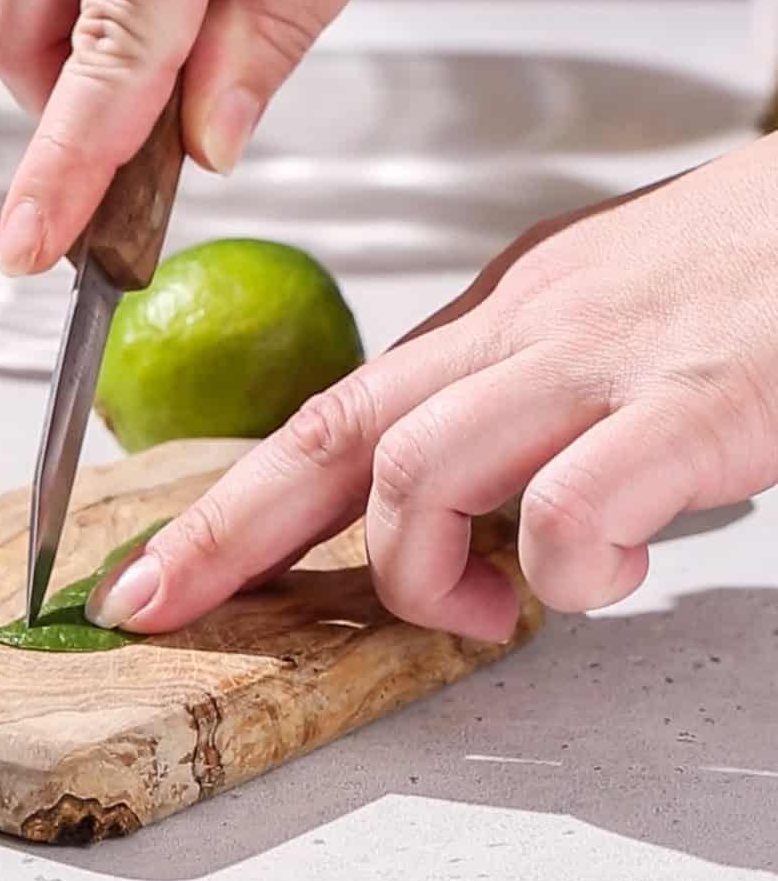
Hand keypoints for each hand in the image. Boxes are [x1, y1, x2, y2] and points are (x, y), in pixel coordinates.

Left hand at [85, 140, 777, 638]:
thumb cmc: (755, 266)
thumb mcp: (612, 315)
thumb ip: (529, 391)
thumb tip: (468, 502)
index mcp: (507, 310)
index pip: (340, 403)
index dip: (237, 492)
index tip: (165, 563)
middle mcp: (529, 326)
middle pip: (340, 429)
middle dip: (232, 527)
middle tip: (162, 602)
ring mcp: (604, 361)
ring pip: (423, 467)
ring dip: (422, 572)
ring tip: (484, 614)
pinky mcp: (689, 404)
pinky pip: (570, 510)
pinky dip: (564, 575)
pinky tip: (605, 580)